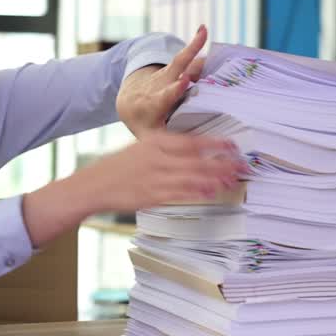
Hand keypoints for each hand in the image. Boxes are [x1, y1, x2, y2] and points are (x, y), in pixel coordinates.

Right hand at [20, 129, 245, 247]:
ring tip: (233, 180)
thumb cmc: (118, 167)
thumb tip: (191, 150)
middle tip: (242, 165)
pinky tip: (210, 192)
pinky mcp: (151, 194)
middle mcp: (157, 157)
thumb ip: (165, 148)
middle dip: (221, 163)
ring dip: (214, 178)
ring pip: (191, 176)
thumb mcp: (141, 148)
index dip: (215, 143)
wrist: (93, 185)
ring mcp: (155, 176)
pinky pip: (179, 193)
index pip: (191, 140)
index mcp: (155, 142)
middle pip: (197, 158)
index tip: (233, 146)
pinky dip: (196, 192)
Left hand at [116, 25, 208, 138]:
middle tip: (194, 66)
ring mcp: (166, 76)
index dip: (173, 90)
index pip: (164, 97)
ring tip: (203, 34)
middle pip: (173, 78)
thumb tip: (195, 156)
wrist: (129, 103)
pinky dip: (194, 44)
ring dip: (191, 49)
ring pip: (179, 62)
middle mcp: (159, 88)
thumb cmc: (146, 124)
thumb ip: (169, 143)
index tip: (184, 81)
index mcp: (153, 106)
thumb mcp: (152, 137)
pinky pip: (185, 57)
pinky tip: (202, 29)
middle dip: (184, 72)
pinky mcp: (173, 69)